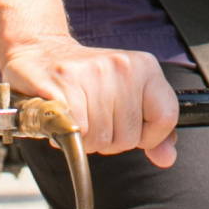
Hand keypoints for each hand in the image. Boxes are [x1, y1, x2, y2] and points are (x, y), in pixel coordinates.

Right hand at [0, 35, 177, 166]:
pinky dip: (67, 136)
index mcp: (145, 66)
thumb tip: (167, 158)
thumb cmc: (87, 79)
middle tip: (93, 117)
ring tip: (78, 116)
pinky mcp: (63, 84)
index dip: (147, 136)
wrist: (41, 50)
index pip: (165, 118)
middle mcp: (122, 66)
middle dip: (109, 140)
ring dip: (86, 140)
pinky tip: (63, 119)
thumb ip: (153, 128)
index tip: (127, 126)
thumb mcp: (129, 95)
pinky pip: (76, 134)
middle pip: (128, 137)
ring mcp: (92, 73)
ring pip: (100, 140)